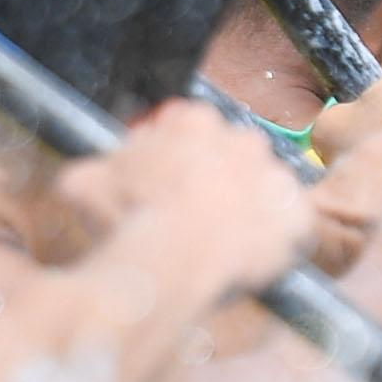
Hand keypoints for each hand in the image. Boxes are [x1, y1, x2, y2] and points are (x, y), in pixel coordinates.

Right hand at [37, 97, 312, 302]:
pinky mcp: (298, 216)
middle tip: (188, 215)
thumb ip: (92, 170)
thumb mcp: (84, 184)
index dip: (171, 158)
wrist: (177, 260)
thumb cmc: (128, 217)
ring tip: (216, 244)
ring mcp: (276, 176)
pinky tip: (246, 260)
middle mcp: (243, 137)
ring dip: (243, 210)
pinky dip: (272, 242)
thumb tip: (83, 177)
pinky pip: (287, 228)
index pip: (187, 128)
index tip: (160, 185)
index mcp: (193, 120)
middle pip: (228, 156)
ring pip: (259, 190)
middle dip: (213, 180)